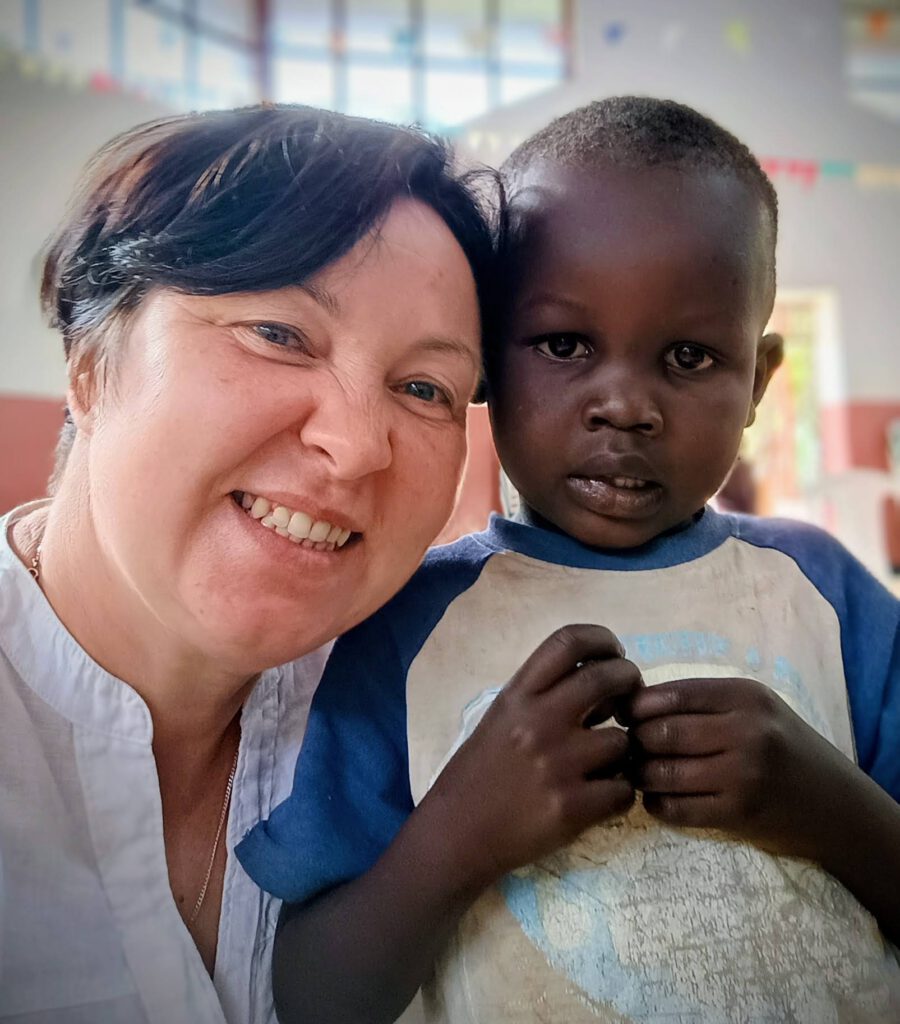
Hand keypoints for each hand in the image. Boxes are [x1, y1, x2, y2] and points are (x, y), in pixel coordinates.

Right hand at [423, 624, 641, 892]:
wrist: (456, 834)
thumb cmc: (479, 774)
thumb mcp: (501, 718)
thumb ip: (543, 696)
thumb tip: (599, 681)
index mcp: (518, 696)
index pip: (568, 641)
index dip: (601, 639)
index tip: (613, 654)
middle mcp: (538, 721)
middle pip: (607, 677)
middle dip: (629, 681)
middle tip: (629, 698)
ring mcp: (558, 765)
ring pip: (623, 741)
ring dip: (624, 750)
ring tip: (607, 763)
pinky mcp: (572, 808)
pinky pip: (624, 790)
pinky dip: (621, 793)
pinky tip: (603, 796)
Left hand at [628, 676, 861, 859]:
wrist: (835, 803)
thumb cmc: (783, 746)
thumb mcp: (752, 707)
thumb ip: (701, 700)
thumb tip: (633, 703)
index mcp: (744, 696)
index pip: (670, 695)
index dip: (636, 707)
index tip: (625, 716)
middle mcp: (745, 732)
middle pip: (661, 733)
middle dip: (634, 741)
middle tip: (628, 748)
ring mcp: (742, 775)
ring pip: (662, 772)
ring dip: (639, 774)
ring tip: (639, 773)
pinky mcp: (737, 814)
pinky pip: (675, 808)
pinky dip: (655, 804)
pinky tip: (658, 798)